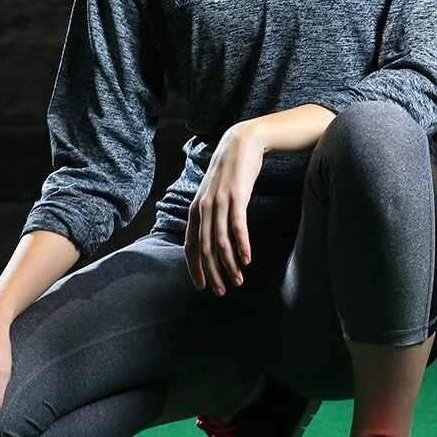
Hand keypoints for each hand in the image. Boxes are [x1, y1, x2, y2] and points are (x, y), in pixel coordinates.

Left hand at [185, 120, 264, 296]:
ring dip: (229, 265)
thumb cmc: (229, 173)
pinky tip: (247, 259)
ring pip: (221, 242)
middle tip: (222, 291)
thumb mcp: (213, 195)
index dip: (195, 268)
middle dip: (213, 273)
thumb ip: (210, 216)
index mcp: (195, 210)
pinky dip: (242, 245)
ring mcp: (219, 203)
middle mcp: (203, 208)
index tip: (203, 287)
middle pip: (205, 249)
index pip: (189, 246)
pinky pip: (237, 227)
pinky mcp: (237, 197)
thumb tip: (212, 240)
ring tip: (238, 280)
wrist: (241, 144)